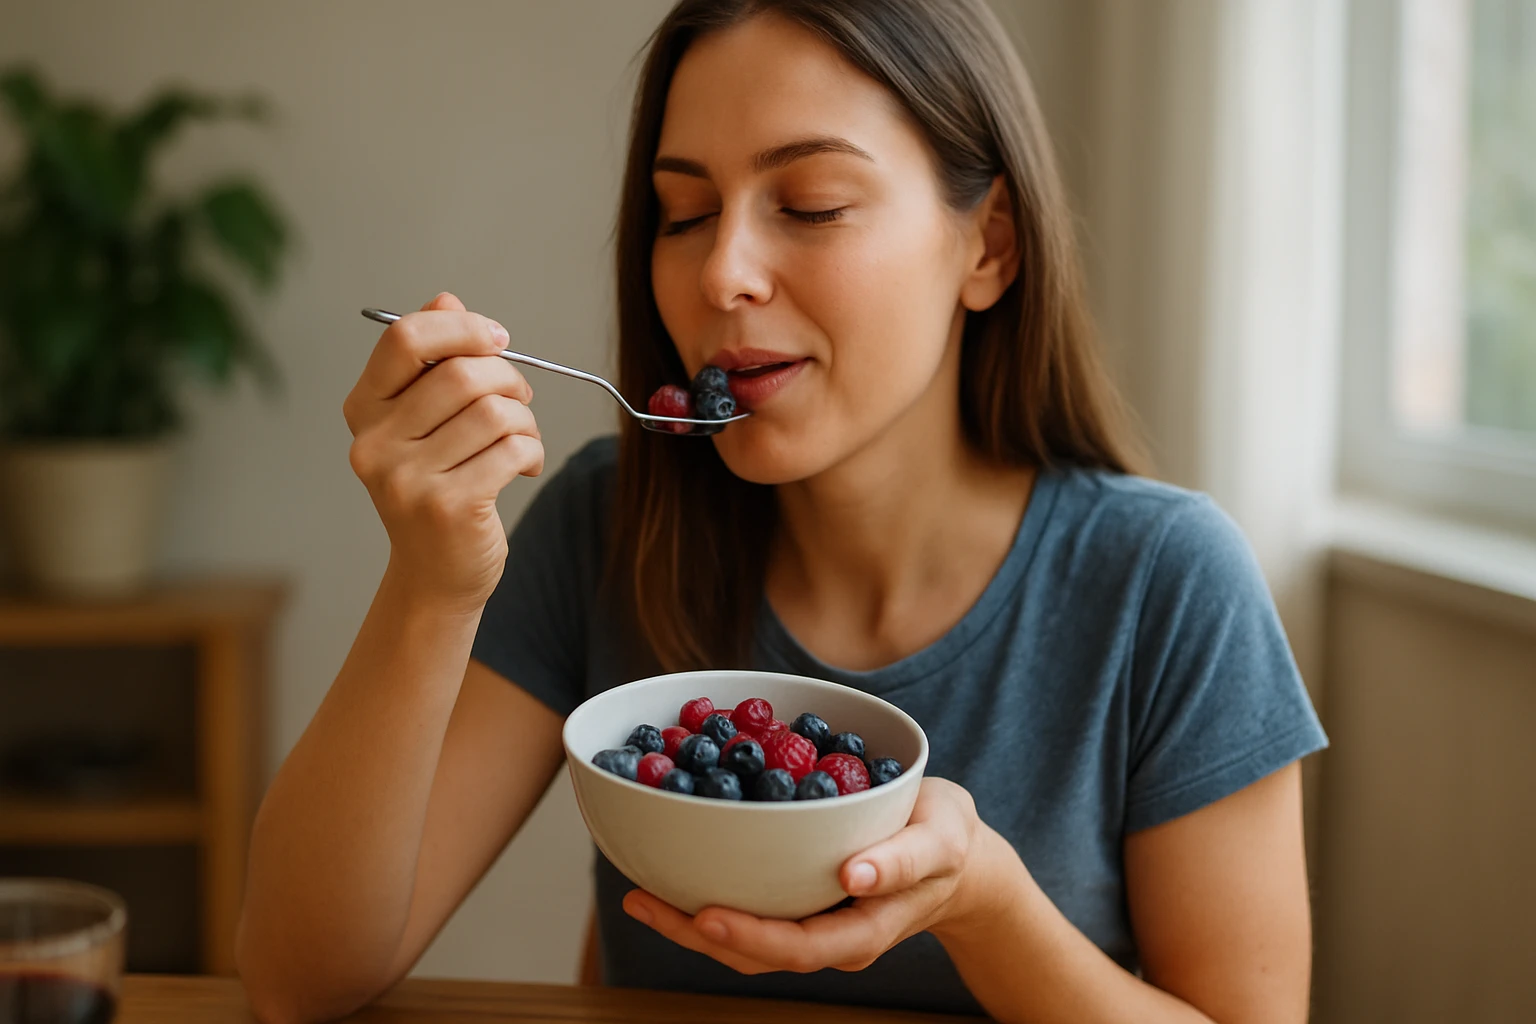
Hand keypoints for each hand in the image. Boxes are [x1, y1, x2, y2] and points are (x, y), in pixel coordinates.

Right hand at [343, 292, 543, 612]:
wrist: (436, 575)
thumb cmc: (438, 488)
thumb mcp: (424, 423)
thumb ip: (433, 362)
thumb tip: (447, 298)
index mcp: (364, 410)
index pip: (405, 338)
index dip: (461, 327)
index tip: (496, 339)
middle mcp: (375, 443)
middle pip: (462, 373)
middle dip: (508, 378)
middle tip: (521, 400)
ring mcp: (408, 479)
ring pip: (494, 411)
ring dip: (525, 419)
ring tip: (524, 438)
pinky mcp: (448, 507)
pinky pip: (513, 449)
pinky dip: (533, 451)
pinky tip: (525, 466)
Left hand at [622, 778, 999, 973]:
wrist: (956, 855)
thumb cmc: (950, 843)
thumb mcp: (941, 841)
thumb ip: (903, 861)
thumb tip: (855, 875)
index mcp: (860, 931)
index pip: (797, 947)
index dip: (749, 936)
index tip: (705, 914)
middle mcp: (827, 936)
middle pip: (754, 950)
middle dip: (693, 932)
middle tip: (641, 899)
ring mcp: (809, 922)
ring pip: (742, 936)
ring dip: (687, 920)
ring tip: (639, 893)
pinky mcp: (797, 900)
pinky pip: (749, 907)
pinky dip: (706, 894)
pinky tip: (672, 871)